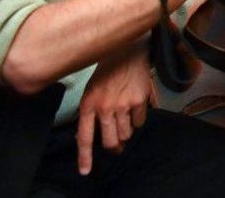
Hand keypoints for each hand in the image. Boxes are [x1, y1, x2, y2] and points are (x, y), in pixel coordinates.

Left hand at [76, 44, 155, 174]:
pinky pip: (140, 122)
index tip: (86, 171)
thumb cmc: (107, 73)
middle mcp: (104, 107)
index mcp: (88, 105)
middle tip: (117, 145)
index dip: (85, 157)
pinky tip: (136, 106)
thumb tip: (87, 137)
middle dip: (114, 146)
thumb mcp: (91, 92)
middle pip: (110, 141)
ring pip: (126, 134)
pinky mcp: (139, 101)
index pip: (84, 137)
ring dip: (126, 131)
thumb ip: (90, 113)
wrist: (126, 52)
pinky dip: (138, 119)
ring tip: (126, 118)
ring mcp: (122, 105)